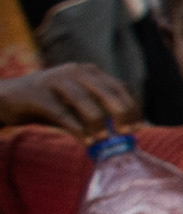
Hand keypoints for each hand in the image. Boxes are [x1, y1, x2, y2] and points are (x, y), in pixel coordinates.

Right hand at [0, 63, 139, 137]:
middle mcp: (75, 72)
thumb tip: (126, 132)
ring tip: (105, 140)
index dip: (132, 107)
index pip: (120, 87)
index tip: (139, 127)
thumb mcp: (76, 106)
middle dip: (122, 114)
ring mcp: (55, 81)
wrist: (5, 99)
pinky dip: (78, 130)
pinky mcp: (37, 95)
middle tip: (127, 133)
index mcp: (89, 72)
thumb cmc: (47, 104)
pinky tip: (87, 141)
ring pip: (86, 103)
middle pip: (108, 92)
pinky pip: (63, 114)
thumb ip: (98, 113)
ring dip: (99, 124)